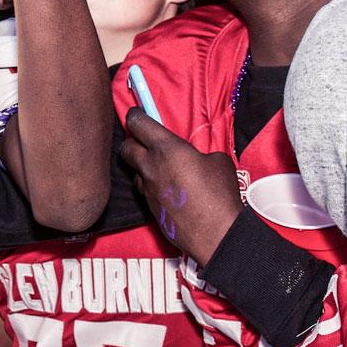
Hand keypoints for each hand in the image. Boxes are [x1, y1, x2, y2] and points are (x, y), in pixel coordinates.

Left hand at [118, 107, 242, 263]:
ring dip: (142, 166)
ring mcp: (147, 188)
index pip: (137, 122)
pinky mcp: (148, 207)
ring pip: (133, 170)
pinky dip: (150, 185)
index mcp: (166, 149)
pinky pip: (143, 189)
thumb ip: (199, 153)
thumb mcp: (218, 162)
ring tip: (160, 168)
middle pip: (126, 146)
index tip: (138, 112)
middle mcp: (150, 166)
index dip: (136, 114)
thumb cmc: (220, 195)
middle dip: (133, 141)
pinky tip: (167, 189)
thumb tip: (194, 157)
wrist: (216, 234)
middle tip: (145, 141)